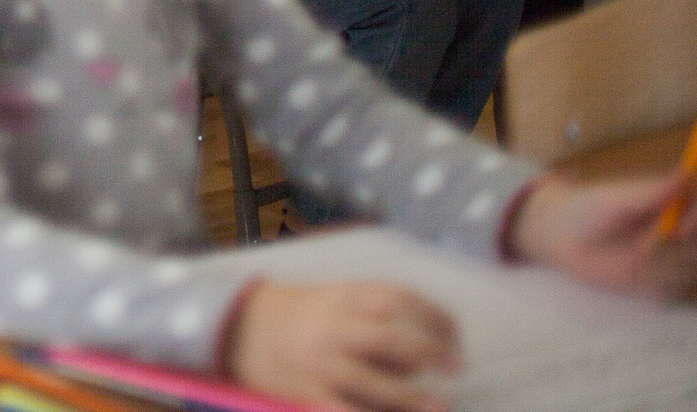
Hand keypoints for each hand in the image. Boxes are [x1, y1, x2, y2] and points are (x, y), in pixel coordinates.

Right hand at [227, 279, 461, 411]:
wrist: (240, 328)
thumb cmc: (301, 314)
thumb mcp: (336, 298)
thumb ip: (375, 315)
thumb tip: (426, 349)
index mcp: (343, 297)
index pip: (400, 300)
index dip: (436, 318)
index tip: (456, 337)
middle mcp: (333, 327)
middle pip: (392, 340)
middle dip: (432, 355)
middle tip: (455, 369)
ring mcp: (321, 363)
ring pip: (375, 384)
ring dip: (413, 399)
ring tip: (440, 406)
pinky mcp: (308, 393)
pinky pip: (347, 411)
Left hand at [509, 173, 696, 299]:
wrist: (559, 241)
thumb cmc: (583, 209)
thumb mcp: (613, 199)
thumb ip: (648, 191)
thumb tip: (687, 174)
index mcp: (672, 199)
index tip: (681, 230)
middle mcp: (680, 226)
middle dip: (676, 248)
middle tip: (639, 250)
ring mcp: (674, 256)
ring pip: (692, 268)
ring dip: (660, 267)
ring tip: (629, 259)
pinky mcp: (663, 281)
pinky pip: (674, 290)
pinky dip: (652, 284)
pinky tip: (629, 274)